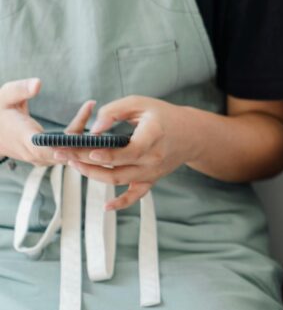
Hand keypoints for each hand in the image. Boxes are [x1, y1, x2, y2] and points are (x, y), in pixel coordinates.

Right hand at [0, 78, 93, 166]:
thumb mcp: (5, 96)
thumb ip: (20, 89)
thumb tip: (38, 84)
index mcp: (26, 141)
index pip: (52, 148)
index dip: (72, 145)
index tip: (91, 135)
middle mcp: (36, 154)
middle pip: (68, 154)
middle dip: (89, 142)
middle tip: (106, 123)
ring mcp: (43, 157)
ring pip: (71, 152)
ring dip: (87, 136)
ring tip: (98, 111)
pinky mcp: (48, 156)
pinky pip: (69, 149)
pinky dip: (80, 134)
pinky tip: (88, 109)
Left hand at [57, 96, 196, 209]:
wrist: (191, 133)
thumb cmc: (162, 115)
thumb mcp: (140, 103)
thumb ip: (115, 111)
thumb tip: (94, 129)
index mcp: (154, 136)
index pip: (130, 151)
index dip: (108, 155)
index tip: (88, 151)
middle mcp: (154, 158)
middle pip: (117, 168)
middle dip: (86, 162)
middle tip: (64, 153)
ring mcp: (153, 172)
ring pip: (119, 181)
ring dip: (93, 175)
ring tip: (73, 164)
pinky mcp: (151, 179)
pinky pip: (136, 195)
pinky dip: (121, 203)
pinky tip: (105, 207)